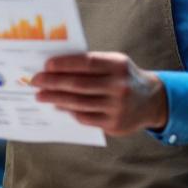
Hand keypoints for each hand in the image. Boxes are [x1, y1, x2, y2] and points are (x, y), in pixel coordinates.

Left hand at [30, 52, 168, 135]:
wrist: (151, 101)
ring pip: (79, 103)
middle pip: (78, 85)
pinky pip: (85, 118)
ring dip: (56, 99)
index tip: (46, 65)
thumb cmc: (124, 77)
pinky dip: (69, 111)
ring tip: (41, 96)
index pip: (86, 63)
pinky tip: (58, 106)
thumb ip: (91, 65)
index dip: (64, 64)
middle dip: (53, 83)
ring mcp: (117, 107)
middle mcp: (119, 86)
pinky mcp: (114, 125)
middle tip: (35, 81)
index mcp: (118, 66)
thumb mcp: (115, 64)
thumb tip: (56, 69)